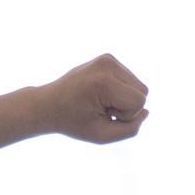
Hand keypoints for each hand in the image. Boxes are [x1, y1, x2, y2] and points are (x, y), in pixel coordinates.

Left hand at [29, 53, 149, 145]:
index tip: (103, 114)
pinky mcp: (107, 58)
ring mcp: (108, 58)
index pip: (140, 101)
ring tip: (99, 101)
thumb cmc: (73, 122)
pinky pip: (130, 79)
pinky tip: (100, 93)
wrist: (48, 104)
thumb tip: (146, 111)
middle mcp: (107, 64)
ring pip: (139, 85)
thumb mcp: (102, 135)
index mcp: (104, 81)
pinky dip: (119, 90)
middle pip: (143, 91)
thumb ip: (130, 129)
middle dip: (126, 106)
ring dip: (123, 98)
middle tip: (100, 109)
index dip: (126, 116)